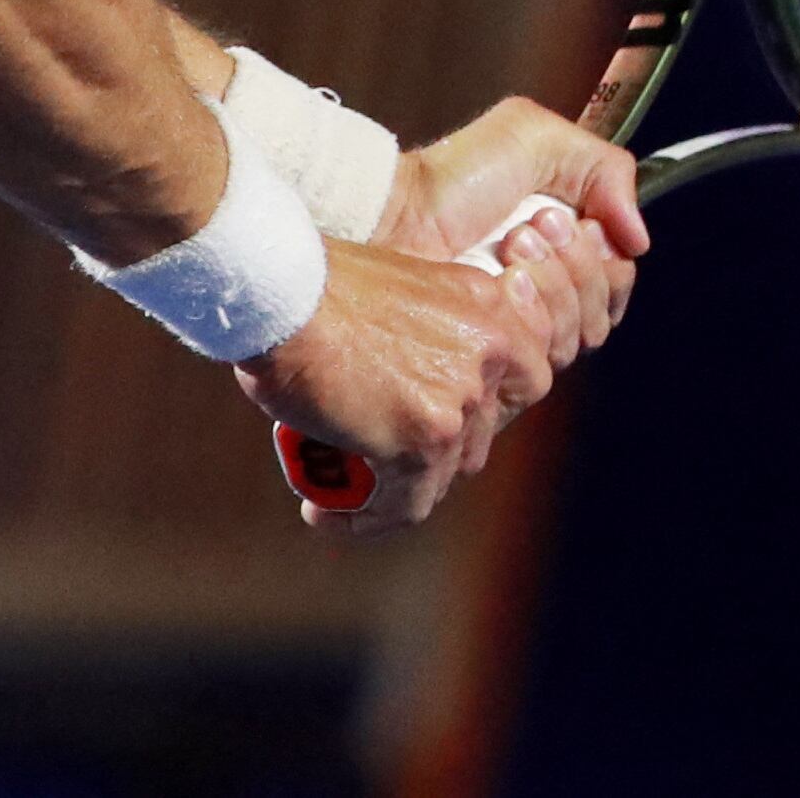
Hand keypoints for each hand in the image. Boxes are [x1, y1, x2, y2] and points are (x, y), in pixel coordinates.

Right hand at [232, 238, 556, 532]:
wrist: (274, 290)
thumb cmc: (308, 282)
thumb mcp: (395, 283)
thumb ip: (424, 325)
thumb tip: (407, 371)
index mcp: (484, 304)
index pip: (525, 376)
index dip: (483, 408)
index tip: (440, 422)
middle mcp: (487, 350)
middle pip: (479, 433)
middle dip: (434, 452)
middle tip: (384, 454)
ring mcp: (461, 397)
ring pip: (443, 474)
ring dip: (400, 488)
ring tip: (346, 488)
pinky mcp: (425, 440)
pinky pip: (405, 504)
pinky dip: (365, 517)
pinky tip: (324, 512)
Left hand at [377, 95, 644, 359]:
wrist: (400, 216)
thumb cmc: (455, 177)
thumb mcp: (535, 137)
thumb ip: (606, 169)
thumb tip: (637, 238)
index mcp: (570, 241)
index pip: (620, 272)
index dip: (602, 251)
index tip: (560, 217)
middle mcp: (554, 287)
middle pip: (607, 305)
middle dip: (574, 263)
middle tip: (528, 229)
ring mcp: (529, 323)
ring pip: (583, 333)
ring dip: (552, 285)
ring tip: (509, 248)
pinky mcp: (505, 351)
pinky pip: (549, 355)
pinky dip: (532, 314)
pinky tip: (501, 283)